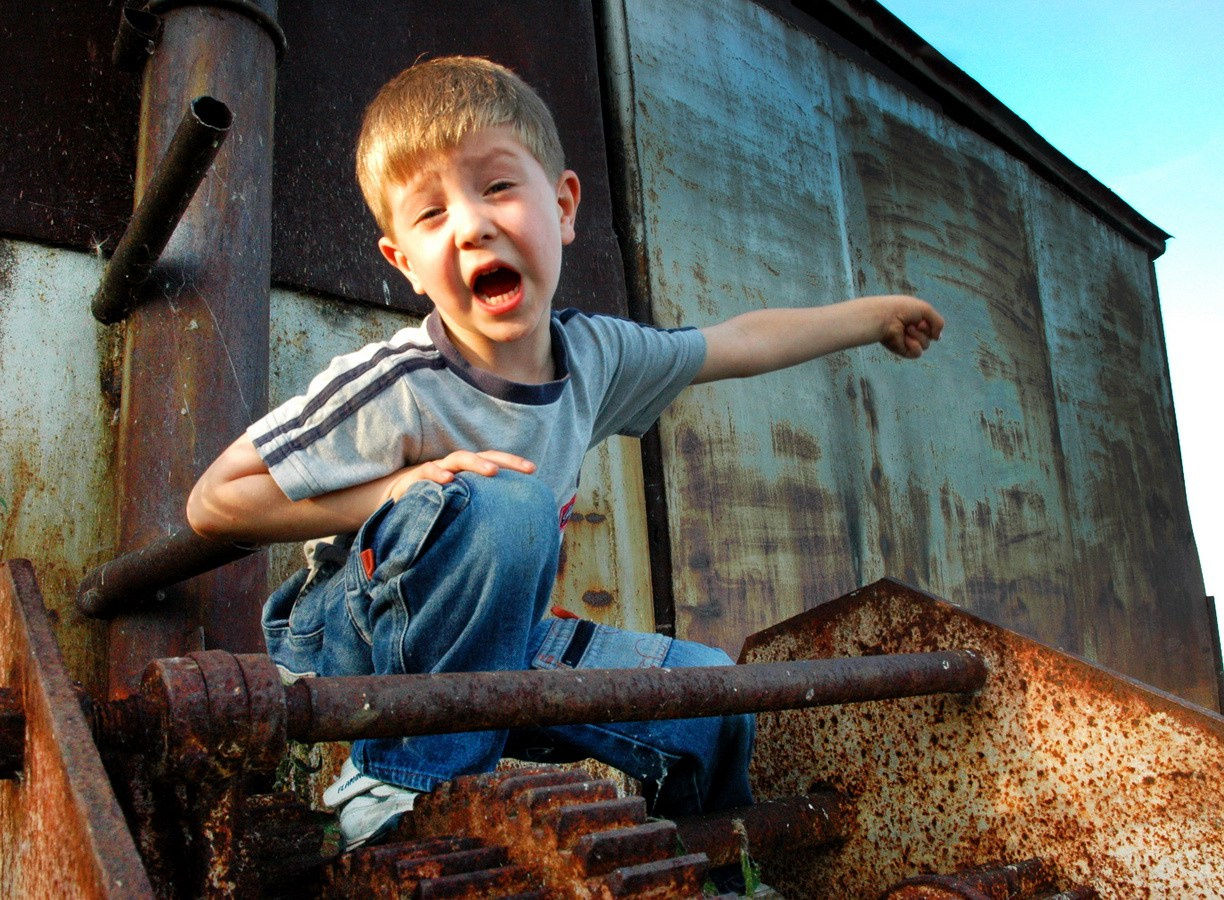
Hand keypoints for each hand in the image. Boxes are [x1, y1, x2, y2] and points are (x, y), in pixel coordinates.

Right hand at [383, 450, 536, 502]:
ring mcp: (436, 469)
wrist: (393, 499)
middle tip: (524, 469)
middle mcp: (455, 466)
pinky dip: (438, 473)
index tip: (534, 471)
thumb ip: (478, 509)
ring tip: (492, 472)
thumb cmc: (433, 503)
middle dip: (504, 461)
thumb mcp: (459, 505)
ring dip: (476, 463)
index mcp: (467, 472)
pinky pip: (427, 472)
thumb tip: (508, 531)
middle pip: (482, 456)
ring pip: (458, 458)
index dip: (513, 464)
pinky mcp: (415, 478)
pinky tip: (448, 479)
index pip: (494, 462)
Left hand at [877, 296, 944, 358]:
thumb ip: (938, 323)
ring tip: (906, 328)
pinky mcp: (902, 350)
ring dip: (918, 335)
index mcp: (916, 319)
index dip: (930, 323)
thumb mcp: (926, 310)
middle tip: (911, 322)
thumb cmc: (903, 309)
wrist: (886, 317)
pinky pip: (918, 353)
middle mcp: (912, 331)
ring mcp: (907, 341)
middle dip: (925, 329)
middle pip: (931, 336)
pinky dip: (914, 345)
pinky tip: (905, 339)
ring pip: (926, 344)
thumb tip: (937, 338)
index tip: (920, 317)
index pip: (933, 326)